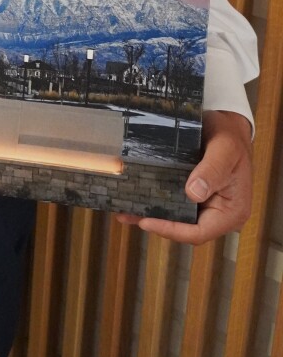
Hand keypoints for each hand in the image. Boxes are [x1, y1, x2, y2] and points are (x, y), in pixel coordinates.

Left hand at [115, 110, 252, 243]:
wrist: (228, 123)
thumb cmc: (230, 137)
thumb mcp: (225, 150)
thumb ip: (212, 170)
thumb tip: (193, 193)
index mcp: (232, 213)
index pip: (199, 232)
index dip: (172, 230)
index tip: (147, 221)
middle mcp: (218, 214)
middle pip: (184, 229)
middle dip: (156, 223)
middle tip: (127, 214)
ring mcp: (205, 205)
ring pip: (176, 218)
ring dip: (152, 214)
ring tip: (124, 210)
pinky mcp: (193, 195)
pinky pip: (174, 203)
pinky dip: (156, 201)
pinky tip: (135, 197)